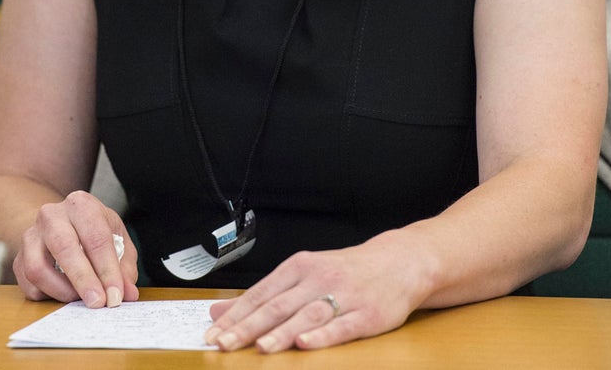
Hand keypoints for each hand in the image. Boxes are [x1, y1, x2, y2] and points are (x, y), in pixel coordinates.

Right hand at [13, 190, 138, 307]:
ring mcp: (31, 236)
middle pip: (64, 247)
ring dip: (62, 291)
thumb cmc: (92, 231)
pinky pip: (28, 284)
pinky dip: (47, 296)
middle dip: (83, 279)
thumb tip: (128, 294)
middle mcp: (52, 215)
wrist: (59, 222)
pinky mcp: (18, 258)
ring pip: (38, 268)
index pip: (96, 237)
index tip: (116, 296)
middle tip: (98, 303)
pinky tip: (64, 296)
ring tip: (80, 300)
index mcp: (81, 204)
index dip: (108, 269)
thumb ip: (125, 265)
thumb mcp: (116, 238)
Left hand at [204, 232, 421, 352]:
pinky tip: (305, 344)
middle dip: (249, 326)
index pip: (261, 292)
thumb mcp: (303, 275)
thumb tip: (220, 312)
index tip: (213, 332)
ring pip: (307, 315)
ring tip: (261, 347)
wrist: (398, 263)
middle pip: (279, 305)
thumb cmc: (344, 272)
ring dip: (282, 332)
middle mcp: (318, 278)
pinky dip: (322, 335)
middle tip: (224, 343)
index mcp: (300, 267)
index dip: (236, 314)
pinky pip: (341, 326)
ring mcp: (343, 295)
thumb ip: (263, 296)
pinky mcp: (366, 314)